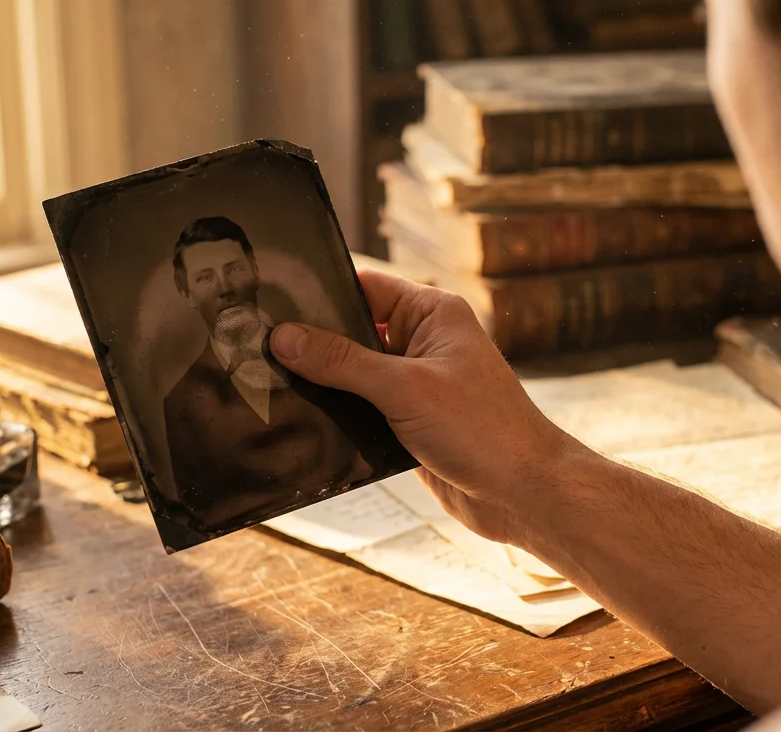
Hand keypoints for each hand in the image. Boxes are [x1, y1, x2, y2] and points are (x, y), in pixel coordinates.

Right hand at [269, 270, 575, 543]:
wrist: (522, 494)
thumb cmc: (483, 430)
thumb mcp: (404, 388)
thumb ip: (342, 361)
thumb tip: (285, 337)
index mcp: (433, 314)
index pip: (365, 287)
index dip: (320, 292)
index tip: (270, 301)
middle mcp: (425, 343)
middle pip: (354, 331)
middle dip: (314, 343)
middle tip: (257, 347)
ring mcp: (417, 385)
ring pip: (354, 375)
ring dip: (324, 384)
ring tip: (269, 384)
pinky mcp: (410, 423)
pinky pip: (363, 410)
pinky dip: (338, 416)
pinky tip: (302, 423)